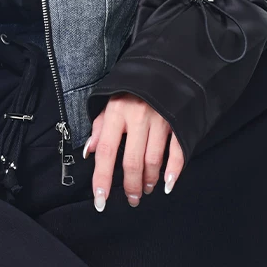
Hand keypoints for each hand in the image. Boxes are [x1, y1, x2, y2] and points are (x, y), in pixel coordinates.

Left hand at [83, 92, 184, 211]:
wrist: (164, 67)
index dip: (102, 178)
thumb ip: (99, 127)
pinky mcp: (178, 121)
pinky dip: (174, 171)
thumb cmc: (131, 89)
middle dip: (130, 186)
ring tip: (146, 189)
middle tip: (131, 199)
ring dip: (149, 180)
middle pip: (132, 161)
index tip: (100, 199)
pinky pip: (177, 151)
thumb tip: (88, 152)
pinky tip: (167, 183)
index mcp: (116, 112)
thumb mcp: (109, 102)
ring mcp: (160, 119)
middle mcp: (137, 116)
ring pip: (153, 160)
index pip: (105, 150)